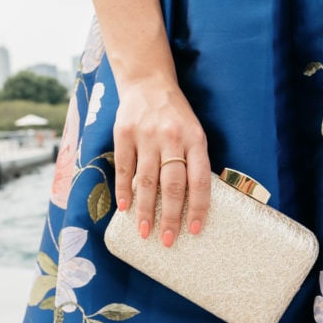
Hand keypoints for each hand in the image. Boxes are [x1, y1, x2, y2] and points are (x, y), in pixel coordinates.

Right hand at [112, 76, 210, 245]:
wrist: (148, 82)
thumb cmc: (176, 116)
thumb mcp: (194, 133)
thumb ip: (194, 161)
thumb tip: (194, 203)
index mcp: (195, 139)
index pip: (199, 180)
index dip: (198, 207)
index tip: (195, 230)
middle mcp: (171, 138)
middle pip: (172, 185)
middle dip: (170, 216)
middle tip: (168, 240)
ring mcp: (146, 135)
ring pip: (146, 181)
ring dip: (144, 210)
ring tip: (145, 232)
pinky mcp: (124, 133)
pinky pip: (124, 168)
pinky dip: (124, 190)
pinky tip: (124, 209)